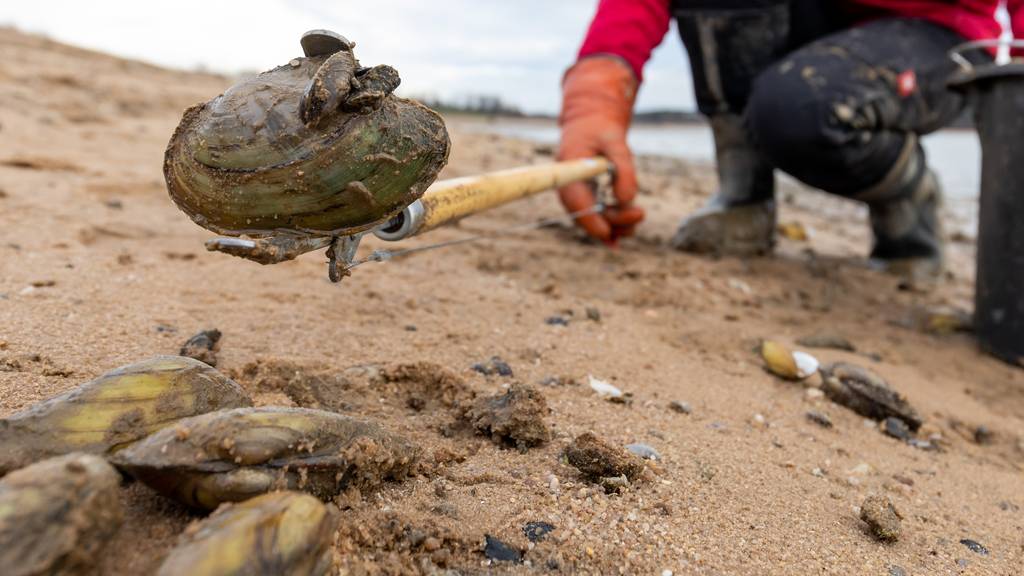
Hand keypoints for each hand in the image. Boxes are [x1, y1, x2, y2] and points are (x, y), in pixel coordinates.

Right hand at [558, 57, 644, 244]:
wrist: (590, 123)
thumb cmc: (600, 129)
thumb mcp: (616, 141)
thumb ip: (623, 169)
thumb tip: (626, 200)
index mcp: (569, 172)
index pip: (576, 203)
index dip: (591, 221)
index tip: (608, 232)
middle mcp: (569, 189)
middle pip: (587, 217)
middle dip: (615, 221)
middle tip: (641, 213)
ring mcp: (577, 195)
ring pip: (594, 220)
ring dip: (616, 225)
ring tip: (639, 216)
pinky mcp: (586, 198)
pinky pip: (597, 216)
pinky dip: (612, 225)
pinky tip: (625, 233)